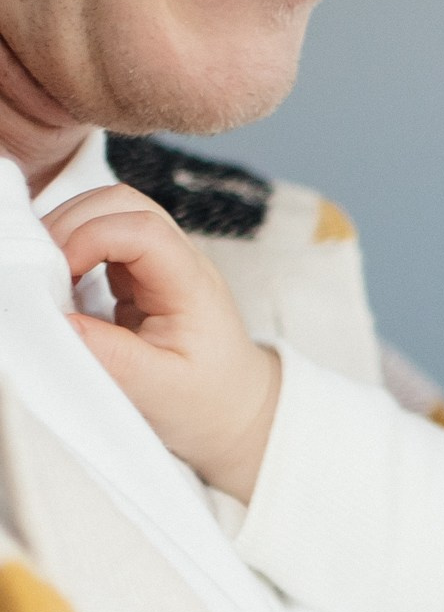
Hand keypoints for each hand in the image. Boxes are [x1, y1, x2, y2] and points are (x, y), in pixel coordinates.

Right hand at [45, 184, 281, 499]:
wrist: (233, 409)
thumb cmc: (205, 401)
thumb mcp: (159, 391)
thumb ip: (112, 356)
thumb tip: (60, 321)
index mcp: (192, 285)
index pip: (142, 229)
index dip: (92, 237)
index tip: (60, 272)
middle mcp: (179, 260)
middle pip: (122, 203)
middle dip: (72, 223)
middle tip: (42, 269)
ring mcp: (160, 260)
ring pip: (108, 211)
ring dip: (68, 231)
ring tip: (49, 276)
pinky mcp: (140, 270)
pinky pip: (100, 236)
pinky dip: (72, 247)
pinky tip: (61, 282)